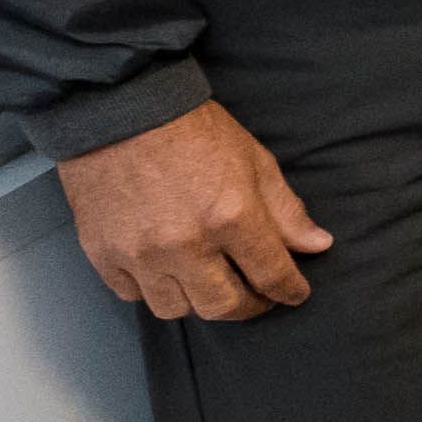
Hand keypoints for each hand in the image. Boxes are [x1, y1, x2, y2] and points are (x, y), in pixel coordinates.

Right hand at [56, 100, 332, 321]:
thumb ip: (286, 210)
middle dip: (248, 306)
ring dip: (198, 301)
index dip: (289, 291)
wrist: (123, 111)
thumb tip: (318, 246)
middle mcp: (186, 244)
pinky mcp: (104, 255)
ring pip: (176, 309)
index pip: (271, 275)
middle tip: (255, 295)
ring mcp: (141, 254)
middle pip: (223, 306)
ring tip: (209, 282)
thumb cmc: (194, 131)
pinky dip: (153, 289)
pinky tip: (165, 271)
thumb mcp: (254, 161)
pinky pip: (133, 295)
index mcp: (231, 216)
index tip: (295, 294)